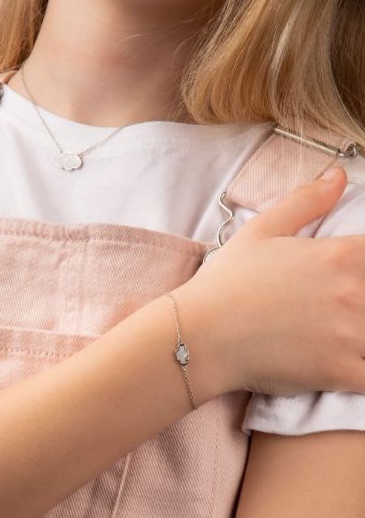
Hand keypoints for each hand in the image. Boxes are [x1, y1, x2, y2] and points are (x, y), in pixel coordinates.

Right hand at [172, 166, 364, 401]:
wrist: (200, 334)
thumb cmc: (225, 283)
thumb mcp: (260, 231)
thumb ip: (305, 202)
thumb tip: (338, 177)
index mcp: (338, 256)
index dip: (364, 263)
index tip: (350, 277)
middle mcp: (354, 293)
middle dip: (362, 300)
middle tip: (337, 306)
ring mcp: (351, 335)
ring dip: (363, 335)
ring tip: (339, 334)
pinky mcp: (342, 372)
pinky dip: (363, 370)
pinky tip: (348, 365)